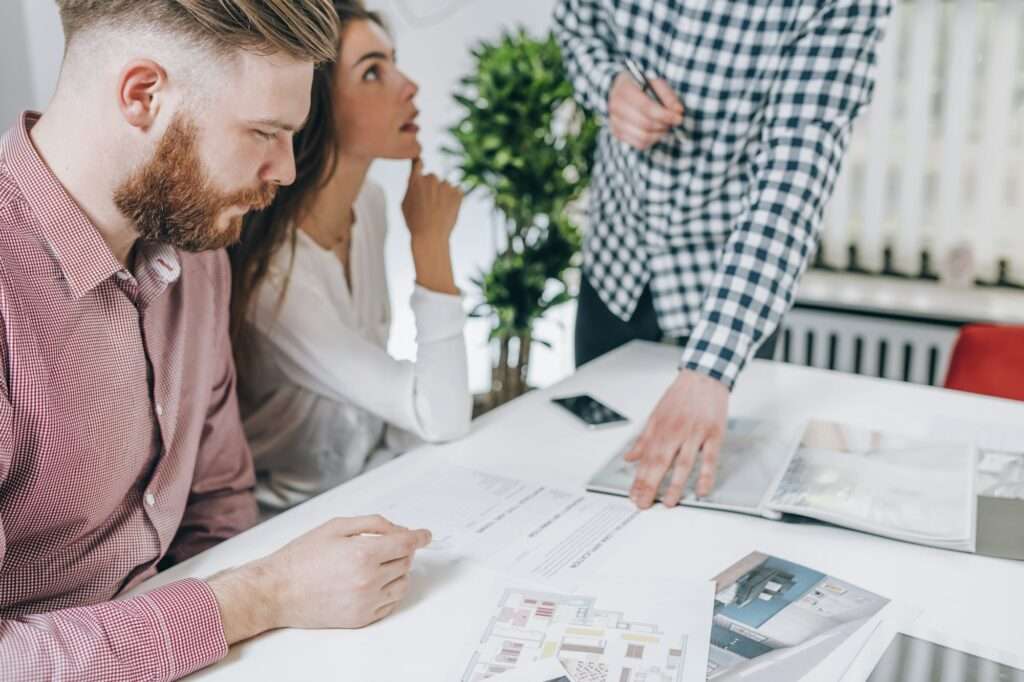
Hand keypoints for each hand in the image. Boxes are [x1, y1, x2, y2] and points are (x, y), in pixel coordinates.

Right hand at [210, 515, 430, 642]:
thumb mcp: (336, 526)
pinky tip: (370, 582)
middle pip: (405, 562)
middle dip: (400, 551)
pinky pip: (390, 603)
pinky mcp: (361, 619)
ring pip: (402, 583)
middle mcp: (369, 580)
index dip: (419, 536)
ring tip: (374, 564)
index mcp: (364, 553)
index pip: (407, 544)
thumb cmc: (302, 557)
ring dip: (396, 571)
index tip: (425, 535)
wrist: (276, 591)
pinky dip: (388, 590)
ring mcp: (366, 602)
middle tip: (383, 546)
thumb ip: (373, 524)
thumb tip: (400, 530)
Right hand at [402, 158, 461, 294]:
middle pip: (432, 177)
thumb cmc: (414, 222)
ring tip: (438, 211)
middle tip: (429, 204)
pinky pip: (457, 191)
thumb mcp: (404, 204)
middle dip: (431, 187)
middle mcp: (431, 179)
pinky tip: (447, 210)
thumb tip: (414, 178)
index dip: (419, 164)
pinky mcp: (458, 193)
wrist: (431, 236)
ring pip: (445, 186)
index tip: (421, 164)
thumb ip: (410, 188)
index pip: (418, 163)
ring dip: (443, 194)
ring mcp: (446, 185)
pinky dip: (454, 199)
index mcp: (416, 180)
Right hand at [608, 71, 683, 149]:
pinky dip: (652, 140)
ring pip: (643, 136)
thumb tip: (678, 111)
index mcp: (625, 89)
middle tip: (673, 122)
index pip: (646, 107)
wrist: (621, 91)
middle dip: (663, 125)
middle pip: (645, 123)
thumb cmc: (642, 87)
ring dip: (659, 134)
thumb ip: (668, 96)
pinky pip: (639, 144)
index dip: (664, 115)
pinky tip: (656, 132)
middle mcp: (615, 106)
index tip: (678, 118)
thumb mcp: (656, 84)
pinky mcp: (617, 133)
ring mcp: (614, 121)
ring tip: (665, 126)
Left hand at [625, 369, 728, 508]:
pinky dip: (706, 475)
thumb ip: (643, 439)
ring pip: (683, 463)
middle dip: (650, 485)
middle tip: (643, 503)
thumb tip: (629, 458)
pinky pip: (710, 458)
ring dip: (675, 484)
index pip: (646, 458)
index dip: (638, 478)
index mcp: (659, 428)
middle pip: (660, 462)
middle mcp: (674, 432)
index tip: (633, 495)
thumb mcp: (656, 415)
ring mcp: (694, 433)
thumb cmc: (680, 396)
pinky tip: (701, 490)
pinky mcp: (713, 434)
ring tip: (669, 503)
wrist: (703, 376)